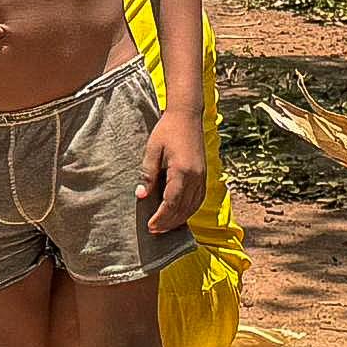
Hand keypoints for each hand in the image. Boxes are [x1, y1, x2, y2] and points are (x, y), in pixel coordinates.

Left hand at [140, 108, 208, 237]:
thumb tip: (141, 196)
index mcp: (182, 171)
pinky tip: (179, 214)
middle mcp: (196, 177)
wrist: (186, 116)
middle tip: (154, 230)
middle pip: (183, 209)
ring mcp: (202, 177)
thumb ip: (148, 175)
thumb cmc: (167, 130)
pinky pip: (198, 199)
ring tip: (164, 226)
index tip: (150, 226)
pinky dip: (189, 210)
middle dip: (168, 223)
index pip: (171, 203)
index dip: (161, 218)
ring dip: (179, 219)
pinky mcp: (204, 175)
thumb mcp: (152, 151)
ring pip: (193, 207)